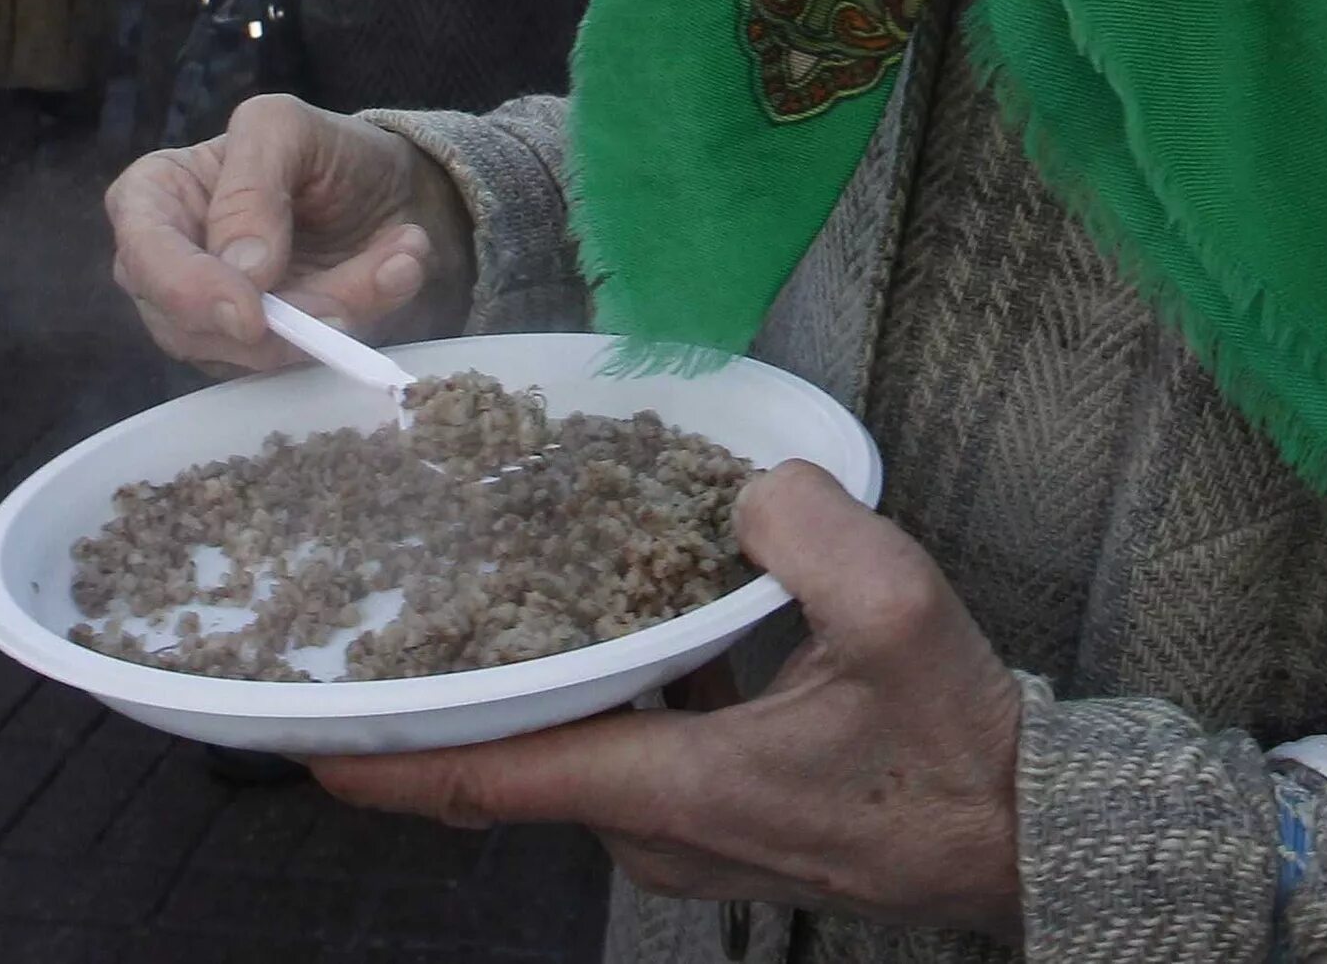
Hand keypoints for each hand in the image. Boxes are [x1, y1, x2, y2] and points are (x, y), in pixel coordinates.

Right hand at [104, 95, 472, 374]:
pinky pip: (304, 358)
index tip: (251, 315)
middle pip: (188, 325)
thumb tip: (240, 271)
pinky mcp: (268, 348)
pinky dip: (364, 317)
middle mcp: (171, 265)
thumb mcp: (286, 128)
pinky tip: (401, 270)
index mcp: (155, 197)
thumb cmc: (324, 147)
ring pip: (252, 352)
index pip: (142, 254)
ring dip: (336, 313)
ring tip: (397, 262)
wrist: (394, 187)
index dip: (188, 291)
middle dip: (278, 321)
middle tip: (348, 299)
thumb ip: (252, 185)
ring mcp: (216, 315)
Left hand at [313, 463, 1026, 941]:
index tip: (303, 741)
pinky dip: (613, 692)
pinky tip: (638, 614)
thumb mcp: (893, 610)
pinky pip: (632, 751)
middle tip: (399, 618)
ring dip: (543, 684)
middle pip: (520, 760)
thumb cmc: (954, 745)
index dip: (390, 761)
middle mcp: (658, 826)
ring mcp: (687, 833)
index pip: (494, 780)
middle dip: (457, 696)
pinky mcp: (721, 819)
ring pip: (577, 751)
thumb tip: (747, 493)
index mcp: (671, 786)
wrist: (1023, 832)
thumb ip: (805, 530)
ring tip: (505, 593)